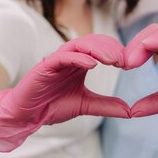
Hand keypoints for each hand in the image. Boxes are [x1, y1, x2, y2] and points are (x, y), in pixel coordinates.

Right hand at [0, 34, 129, 151]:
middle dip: (111, 49)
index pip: (102, 48)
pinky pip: (63, 56)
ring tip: (113, 60)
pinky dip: (79, 58)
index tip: (131, 64)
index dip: (117, 52)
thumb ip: (106, 105)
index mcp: (81, 62)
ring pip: (80, 45)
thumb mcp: (86, 105)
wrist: (27, 116)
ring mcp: (58, 59)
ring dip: (98, 50)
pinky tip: (92, 64)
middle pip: (94, 42)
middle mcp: (70, 57)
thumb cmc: (53, 106)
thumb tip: (130, 111)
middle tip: (125, 61)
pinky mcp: (46, 66)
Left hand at [125, 24, 157, 119]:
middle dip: (132, 45)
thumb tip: (132, 112)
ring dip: (141, 42)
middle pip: (149, 32)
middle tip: (120, 64)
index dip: (130, 50)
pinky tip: (147, 46)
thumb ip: (154, 102)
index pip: (146, 42)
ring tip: (130, 61)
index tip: (118, 67)